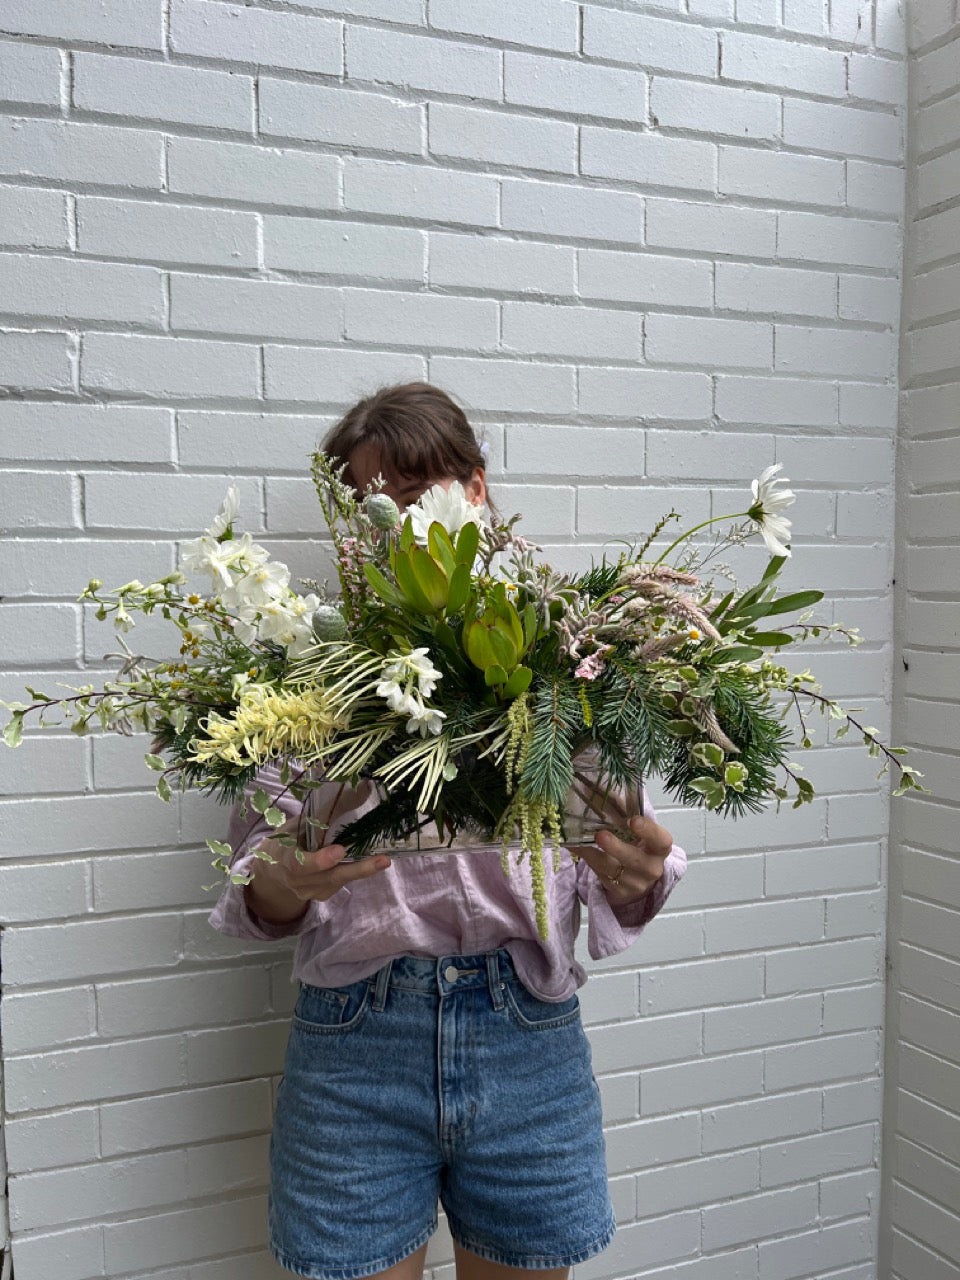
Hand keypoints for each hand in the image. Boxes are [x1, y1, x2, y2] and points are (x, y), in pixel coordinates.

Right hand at [245, 813, 392, 922]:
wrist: (274, 871)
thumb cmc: (287, 840)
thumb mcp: (295, 825)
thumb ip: (318, 816)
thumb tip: (357, 791)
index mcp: (284, 858)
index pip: (300, 864)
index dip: (320, 860)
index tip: (340, 851)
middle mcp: (297, 880)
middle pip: (330, 877)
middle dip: (358, 869)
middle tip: (383, 860)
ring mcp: (310, 891)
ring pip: (340, 880)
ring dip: (363, 869)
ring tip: (383, 859)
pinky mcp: (322, 895)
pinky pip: (342, 883)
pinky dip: (355, 870)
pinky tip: (369, 861)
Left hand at [576, 813, 673, 906]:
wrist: (638, 878)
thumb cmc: (636, 845)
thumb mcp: (636, 831)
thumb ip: (622, 811)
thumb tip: (597, 788)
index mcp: (660, 847)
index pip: (660, 840)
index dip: (648, 831)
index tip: (633, 820)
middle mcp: (651, 867)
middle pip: (635, 859)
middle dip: (617, 847)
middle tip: (600, 835)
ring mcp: (636, 883)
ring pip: (612, 869)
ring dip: (593, 854)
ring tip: (578, 841)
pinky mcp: (619, 892)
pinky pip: (600, 875)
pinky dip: (586, 859)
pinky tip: (575, 847)